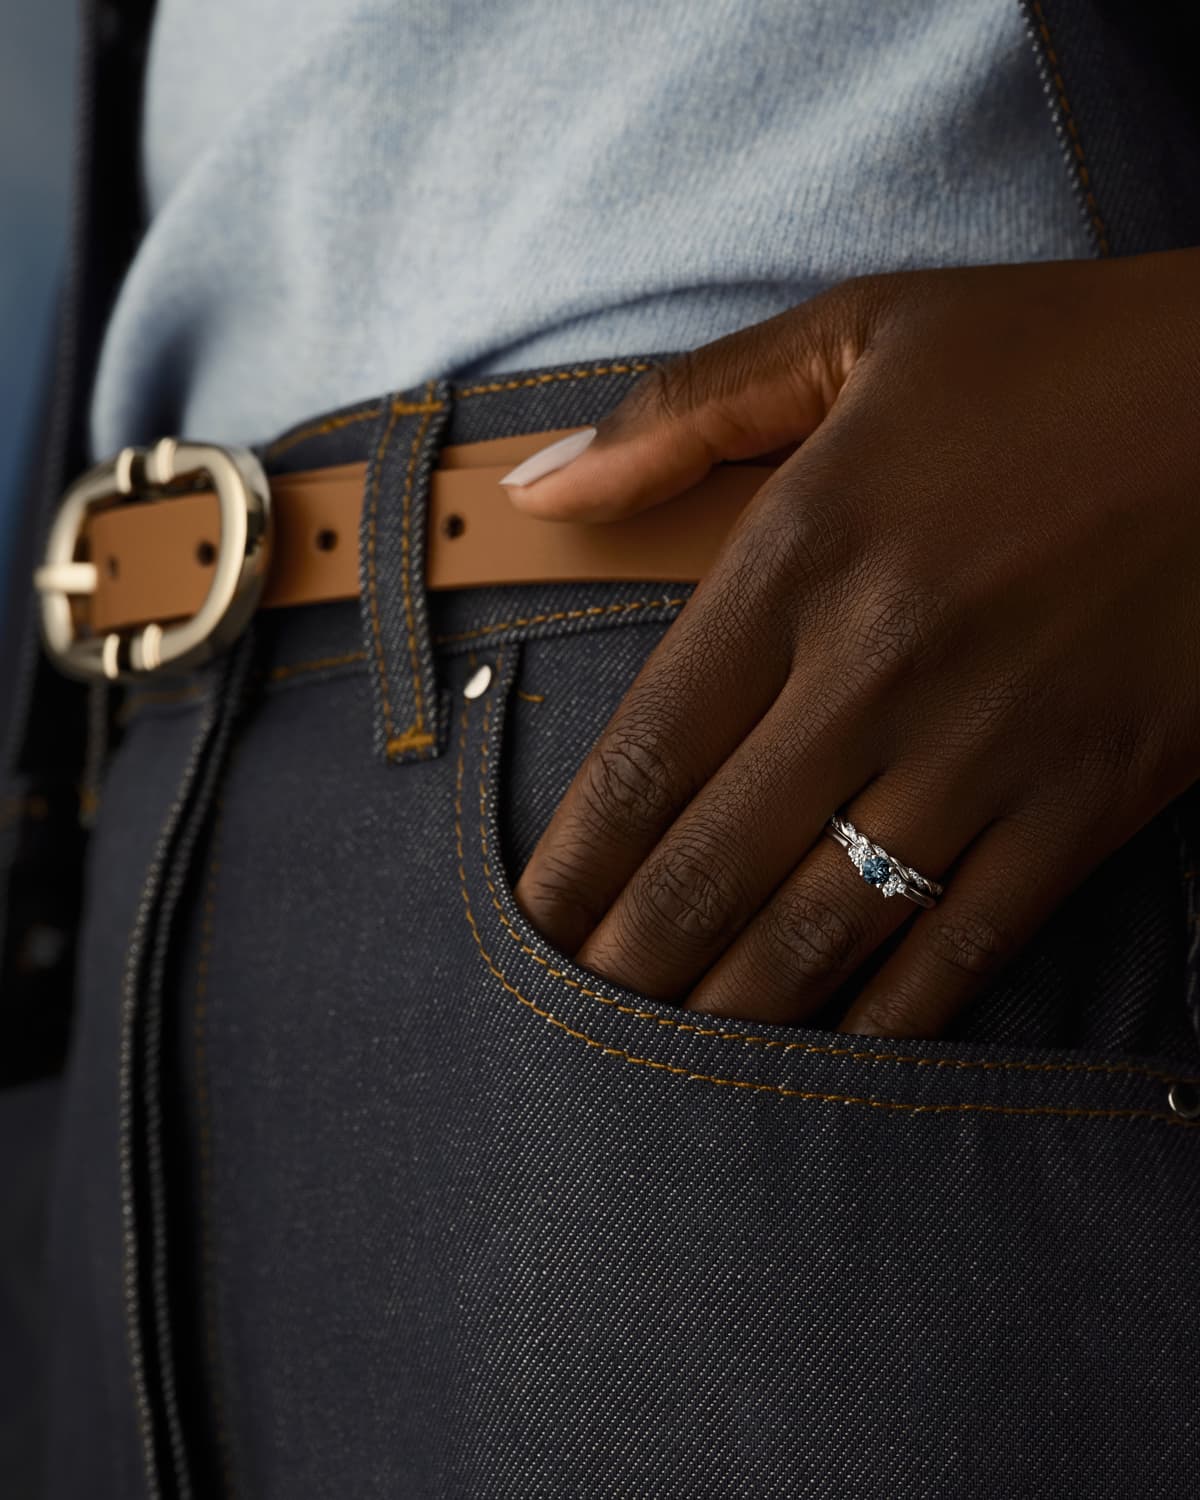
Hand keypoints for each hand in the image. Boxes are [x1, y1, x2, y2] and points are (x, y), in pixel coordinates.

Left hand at [501, 250, 1199, 1038]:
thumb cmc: (1064, 358)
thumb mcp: (860, 335)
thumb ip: (680, 413)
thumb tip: (539, 486)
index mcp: (806, 550)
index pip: (649, 747)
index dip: (574, 856)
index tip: (529, 920)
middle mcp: (882, 665)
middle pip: (713, 861)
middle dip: (628, 960)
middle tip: (576, 1019)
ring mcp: (995, 745)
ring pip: (824, 925)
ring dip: (731, 1013)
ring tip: (662, 1065)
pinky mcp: (1095, 798)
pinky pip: (968, 942)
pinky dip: (889, 1017)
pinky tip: (831, 1053)